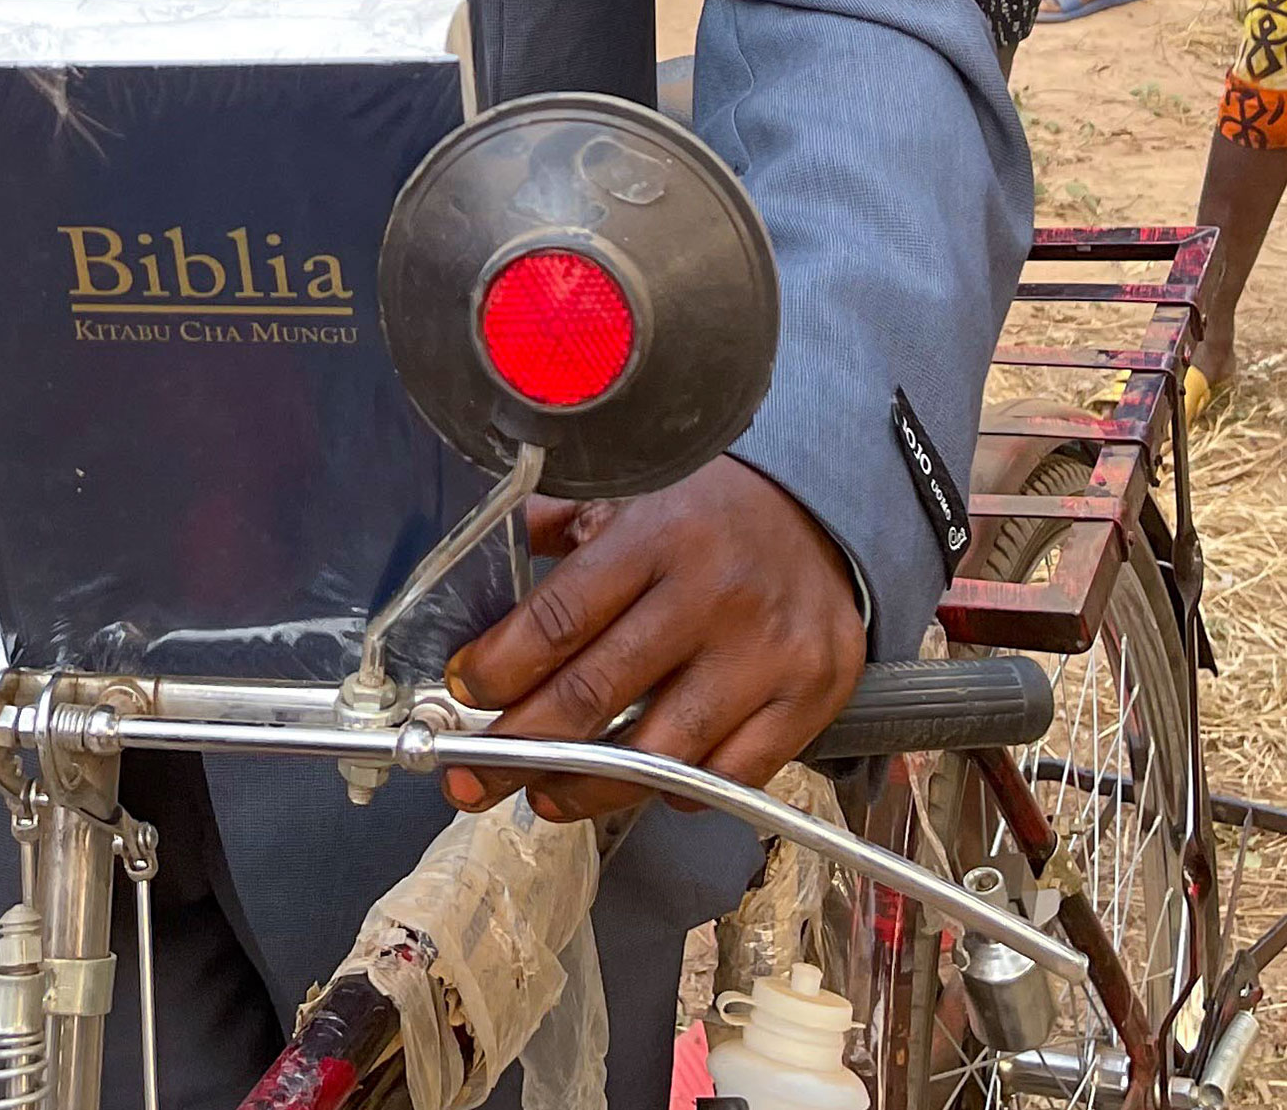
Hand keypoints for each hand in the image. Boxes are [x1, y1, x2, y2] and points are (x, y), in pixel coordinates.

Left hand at [439, 456, 866, 821]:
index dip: (499, 669)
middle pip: (596, 695)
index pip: (559, 619)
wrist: (823, 512)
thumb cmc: (705, 510)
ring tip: (545, 794)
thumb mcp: (630, 492)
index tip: (463, 694)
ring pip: (659, 755)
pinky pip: (730, 776)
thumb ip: (553, 525)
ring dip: (587, 789)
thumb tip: (466, 569)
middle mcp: (713, 593)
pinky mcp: (810, 696)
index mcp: (658, 534)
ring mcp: (767, 652)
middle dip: (518, 749)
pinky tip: (644, 787)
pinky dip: (677, 793)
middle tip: (472, 777)